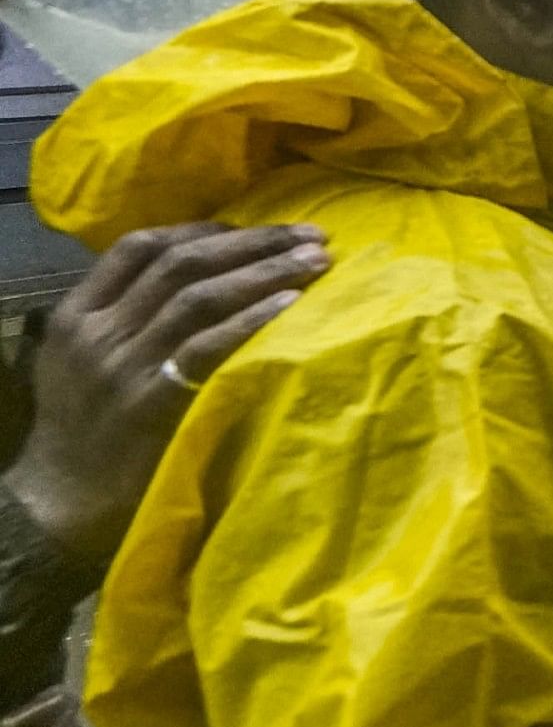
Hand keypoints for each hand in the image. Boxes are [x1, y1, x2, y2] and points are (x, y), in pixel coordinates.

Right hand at [6, 223, 326, 567]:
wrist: (61, 498)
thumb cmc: (84, 430)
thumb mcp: (82, 361)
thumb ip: (122, 319)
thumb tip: (195, 281)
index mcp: (78, 313)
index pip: (139, 247)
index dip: (204, 229)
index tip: (256, 228)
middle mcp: (98, 330)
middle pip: (180, 262)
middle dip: (251, 241)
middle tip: (310, 233)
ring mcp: (123, 364)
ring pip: (198, 296)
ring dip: (264, 272)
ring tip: (316, 260)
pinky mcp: (151, 400)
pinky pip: (206, 346)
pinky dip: (251, 319)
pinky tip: (292, 304)